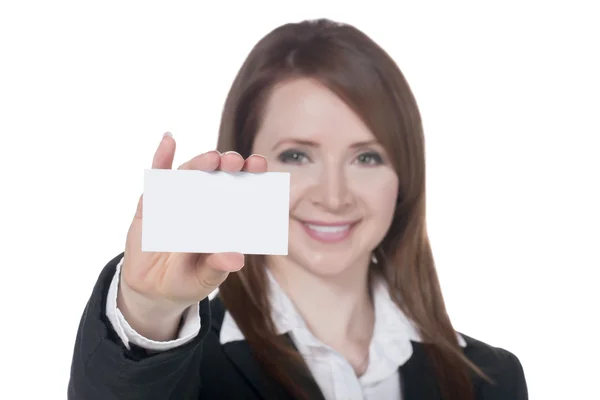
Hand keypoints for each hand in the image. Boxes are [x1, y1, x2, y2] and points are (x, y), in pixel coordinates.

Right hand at [118, 132, 266, 339]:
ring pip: (190, 174)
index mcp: (222, 217)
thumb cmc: (187, 281)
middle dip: (228, 166)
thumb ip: (217, 267)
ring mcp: (177, 199)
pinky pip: (157, 176)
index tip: (260, 166)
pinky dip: (161, 156)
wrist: (151, 289)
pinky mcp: (151, 201)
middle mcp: (203, 202)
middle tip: (236, 161)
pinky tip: (169, 140)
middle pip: (217, 177)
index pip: (241, 190)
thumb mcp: (204, 279)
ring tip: (212, 159)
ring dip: (200, 163)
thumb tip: (236, 259)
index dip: (251, 176)